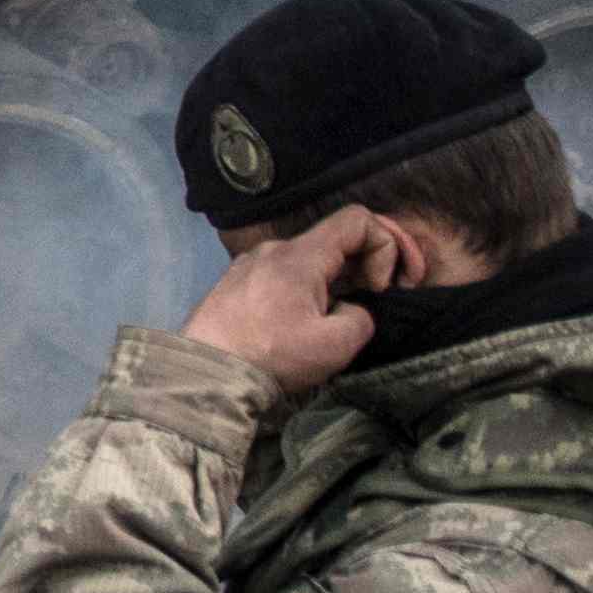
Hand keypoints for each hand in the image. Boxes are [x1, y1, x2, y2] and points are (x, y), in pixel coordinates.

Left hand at [179, 209, 384, 401]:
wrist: (206, 373)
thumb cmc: (270, 356)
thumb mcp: (335, 345)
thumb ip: (361, 318)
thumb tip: (351, 309)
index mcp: (299, 255)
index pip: (356, 219)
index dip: (386, 245)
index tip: (382, 287)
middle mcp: (273, 249)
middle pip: (334, 239)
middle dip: (368, 264)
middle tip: (380, 297)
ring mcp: (250, 264)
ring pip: (309, 259)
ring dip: (337, 279)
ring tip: (338, 315)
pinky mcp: (237, 283)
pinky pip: (284, 274)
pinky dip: (307, 288)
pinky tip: (304, 319)